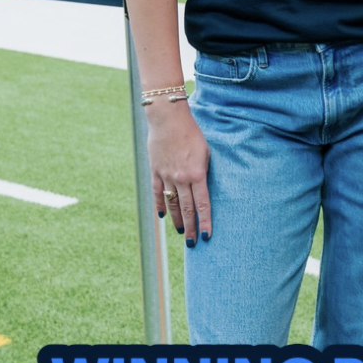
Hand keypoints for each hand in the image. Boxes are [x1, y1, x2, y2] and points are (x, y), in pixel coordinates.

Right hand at [148, 103, 211, 245]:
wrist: (168, 119)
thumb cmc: (191, 133)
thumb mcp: (205, 152)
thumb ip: (204, 172)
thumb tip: (204, 188)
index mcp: (197, 174)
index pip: (202, 205)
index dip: (205, 222)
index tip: (207, 236)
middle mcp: (181, 178)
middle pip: (187, 209)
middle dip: (190, 228)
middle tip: (192, 243)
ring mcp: (166, 176)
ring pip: (172, 205)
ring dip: (177, 220)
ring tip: (180, 233)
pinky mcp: (155, 171)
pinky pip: (157, 193)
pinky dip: (160, 206)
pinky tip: (163, 217)